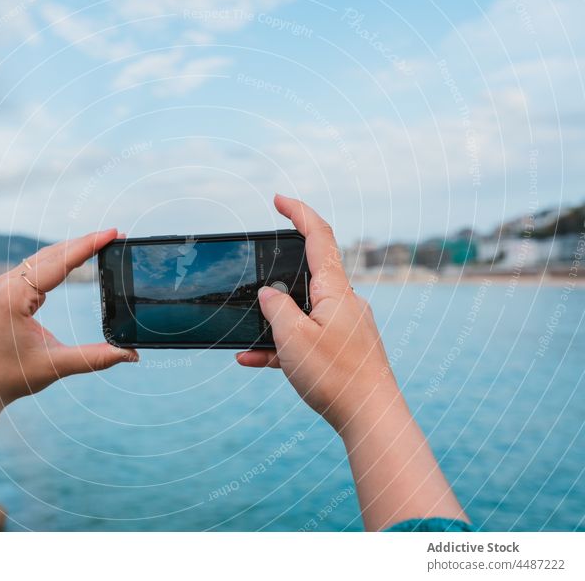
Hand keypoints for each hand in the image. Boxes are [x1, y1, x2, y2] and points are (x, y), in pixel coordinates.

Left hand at [0, 229, 138, 407]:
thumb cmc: (11, 375)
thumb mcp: (56, 366)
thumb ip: (95, 358)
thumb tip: (132, 354)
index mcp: (14, 296)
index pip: (59, 262)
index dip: (88, 246)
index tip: (112, 233)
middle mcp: (7, 284)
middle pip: (54, 253)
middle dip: (86, 242)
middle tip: (115, 235)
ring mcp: (6, 284)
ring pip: (46, 256)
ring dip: (74, 248)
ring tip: (103, 242)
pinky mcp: (9, 290)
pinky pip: (39, 267)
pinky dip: (62, 259)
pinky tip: (79, 257)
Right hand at [236, 194, 396, 431]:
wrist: (372, 419)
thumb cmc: (337, 376)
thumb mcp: (293, 338)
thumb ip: (275, 309)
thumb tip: (268, 294)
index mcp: (335, 290)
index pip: (319, 236)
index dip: (298, 212)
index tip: (278, 199)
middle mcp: (344, 302)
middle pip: (307, 275)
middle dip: (277, 280)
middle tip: (253, 288)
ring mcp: (345, 327)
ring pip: (302, 313)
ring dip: (274, 324)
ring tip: (247, 346)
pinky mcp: (344, 350)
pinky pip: (308, 339)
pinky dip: (283, 347)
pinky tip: (255, 361)